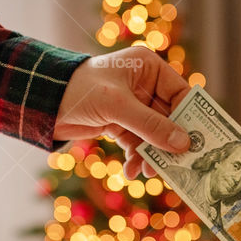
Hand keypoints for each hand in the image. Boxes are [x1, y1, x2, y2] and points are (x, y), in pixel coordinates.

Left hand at [54, 47, 191, 177]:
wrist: (43, 102)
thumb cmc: (80, 90)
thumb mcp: (118, 107)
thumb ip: (151, 125)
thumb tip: (183, 143)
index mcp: (149, 68)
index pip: (181, 95)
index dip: (190, 119)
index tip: (197, 143)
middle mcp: (146, 86)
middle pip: (170, 119)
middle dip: (169, 144)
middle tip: (176, 165)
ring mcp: (135, 107)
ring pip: (155, 136)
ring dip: (152, 156)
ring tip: (146, 172)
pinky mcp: (122, 124)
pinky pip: (139, 144)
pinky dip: (137, 158)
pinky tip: (130, 171)